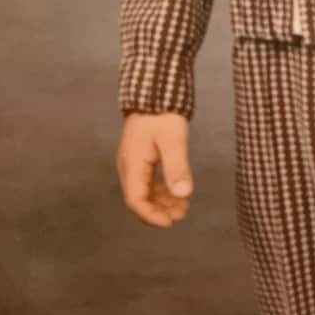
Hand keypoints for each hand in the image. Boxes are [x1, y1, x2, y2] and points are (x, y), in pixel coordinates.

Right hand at [117, 111, 194, 226]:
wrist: (155, 92)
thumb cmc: (163, 114)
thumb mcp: (173, 141)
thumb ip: (177, 168)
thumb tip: (183, 194)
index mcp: (133, 165)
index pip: (136, 201)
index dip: (152, 216)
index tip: (171, 222)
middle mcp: (129, 166)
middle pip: (139, 199)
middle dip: (160, 211)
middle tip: (182, 214)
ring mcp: (134, 162)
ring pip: (145, 192)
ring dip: (163, 202)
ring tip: (184, 206)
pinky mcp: (141, 157)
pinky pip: (149, 182)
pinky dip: (163, 191)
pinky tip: (178, 193)